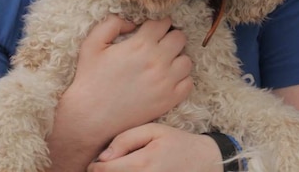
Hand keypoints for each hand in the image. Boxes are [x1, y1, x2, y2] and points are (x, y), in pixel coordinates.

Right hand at [57, 16, 193, 146]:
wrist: (91, 117)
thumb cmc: (90, 79)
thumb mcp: (92, 44)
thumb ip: (111, 24)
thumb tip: (132, 22)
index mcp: (140, 44)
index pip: (164, 22)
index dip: (159, 22)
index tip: (153, 28)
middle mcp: (157, 61)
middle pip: (180, 37)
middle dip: (170, 37)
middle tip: (159, 44)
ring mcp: (166, 82)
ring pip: (187, 60)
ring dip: (177, 58)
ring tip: (165, 62)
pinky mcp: (169, 100)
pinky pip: (188, 83)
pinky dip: (181, 79)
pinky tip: (168, 79)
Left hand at [86, 123, 222, 171]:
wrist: (203, 162)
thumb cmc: (177, 143)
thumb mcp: (153, 131)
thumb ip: (125, 139)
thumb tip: (103, 157)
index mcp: (142, 163)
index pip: (104, 171)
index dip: (95, 167)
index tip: (96, 162)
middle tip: (105, 167)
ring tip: (117, 169)